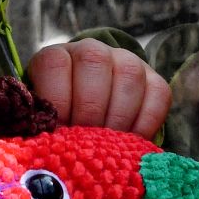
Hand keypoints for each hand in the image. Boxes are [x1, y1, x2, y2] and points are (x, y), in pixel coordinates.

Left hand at [27, 40, 169, 138]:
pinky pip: (157, 93)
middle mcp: (90, 51)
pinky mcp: (153, 78)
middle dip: (91, 111)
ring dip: (119, 117)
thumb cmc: (60, 122)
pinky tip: (132, 141)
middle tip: (87, 143)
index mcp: (55, 58)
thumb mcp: (43, 120)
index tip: (60, 132)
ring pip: (128, 76)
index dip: (58, 102)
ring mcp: (125, 61)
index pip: (55, 65)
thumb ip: (40, 126)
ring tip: (109, 146)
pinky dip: (146, 122)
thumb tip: (40, 148)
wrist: (91, 112)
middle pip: (94, 64)